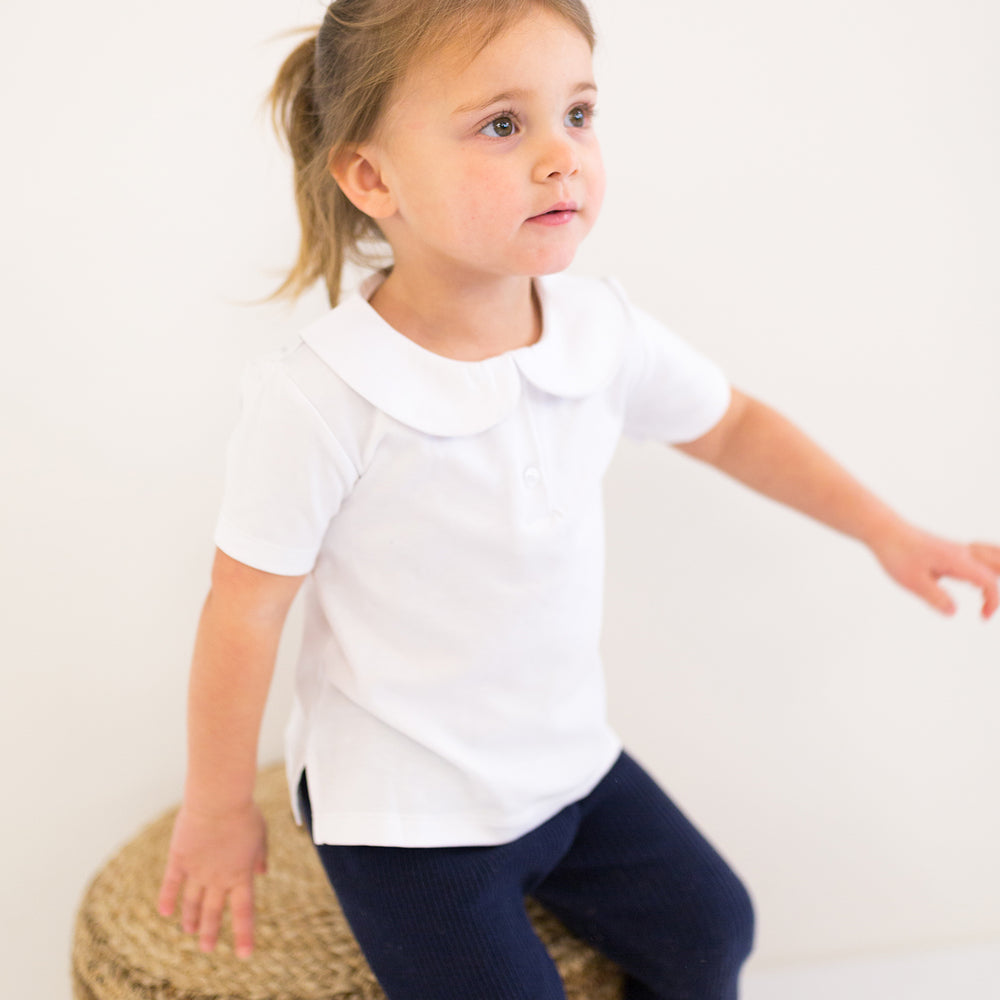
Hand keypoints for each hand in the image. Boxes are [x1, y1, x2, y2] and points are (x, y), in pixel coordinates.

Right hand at [157, 801, 267, 958]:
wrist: (218, 799)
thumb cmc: (243, 812)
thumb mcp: (261, 834)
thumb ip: (260, 856)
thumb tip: (262, 872)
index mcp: (241, 874)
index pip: (243, 912)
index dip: (243, 934)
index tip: (243, 954)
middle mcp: (218, 878)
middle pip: (213, 911)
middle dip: (210, 932)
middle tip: (206, 948)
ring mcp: (197, 871)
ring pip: (192, 902)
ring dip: (190, 918)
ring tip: (189, 930)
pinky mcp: (179, 860)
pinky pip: (171, 884)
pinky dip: (167, 899)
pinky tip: (165, 912)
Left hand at [871, 521, 999, 618]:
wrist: (884, 530)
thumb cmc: (897, 554)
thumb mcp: (913, 582)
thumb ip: (935, 597)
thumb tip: (953, 611)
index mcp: (958, 561)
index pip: (989, 582)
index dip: (993, 602)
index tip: (982, 617)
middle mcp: (962, 552)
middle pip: (998, 563)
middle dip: (999, 583)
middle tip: (988, 604)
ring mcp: (956, 548)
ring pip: (992, 554)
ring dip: (996, 571)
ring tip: (985, 592)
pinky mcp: (948, 548)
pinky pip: (979, 553)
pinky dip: (985, 565)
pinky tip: (971, 579)